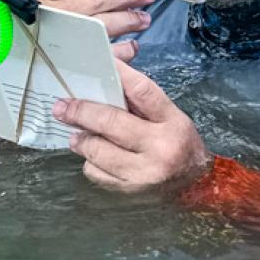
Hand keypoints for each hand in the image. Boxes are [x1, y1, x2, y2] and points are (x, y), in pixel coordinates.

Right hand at [37, 0, 158, 63]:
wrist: (31, 56)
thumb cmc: (53, 19)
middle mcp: (56, 15)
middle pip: (95, 0)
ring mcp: (65, 39)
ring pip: (102, 26)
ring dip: (129, 20)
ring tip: (144, 18)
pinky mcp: (76, 62)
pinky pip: (105, 54)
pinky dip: (123, 49)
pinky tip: (133, 44)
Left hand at [55, 60, 210, 194]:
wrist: (197, 188)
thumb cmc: (179, 145)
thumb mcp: (171, 118)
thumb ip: (142, 101)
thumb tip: (107, 77)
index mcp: (172, 123)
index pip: (142, 90)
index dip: (117, 73)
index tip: (94, 65)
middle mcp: (160, 149)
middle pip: (111, 121)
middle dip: (81, 111)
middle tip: (62, 107)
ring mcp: (144, 174)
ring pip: (98, 150)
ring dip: (82, 140)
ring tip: (77, 136)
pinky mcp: (130, 193)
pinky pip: (97, 173)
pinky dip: (91, 163)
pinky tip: (95, 159)